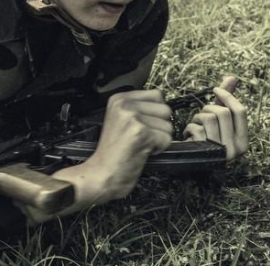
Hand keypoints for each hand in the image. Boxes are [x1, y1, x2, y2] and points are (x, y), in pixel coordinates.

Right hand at [44, 89, 171, 215]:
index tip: (141, 127)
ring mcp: (132, 117)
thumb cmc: (113, 153)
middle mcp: (125, 104)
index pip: (157, 95)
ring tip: (140, 145)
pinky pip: (167, 139)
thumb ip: (138, 109)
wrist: (101, 174)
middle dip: (159, 127)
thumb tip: (163, 106)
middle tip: (141, 138)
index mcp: (119, 99)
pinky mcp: (141, 132)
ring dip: (159, 139)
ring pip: (168, 125)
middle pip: (165, 109)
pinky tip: (141, 152)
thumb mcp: (120, 120)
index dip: (155, 114)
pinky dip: (159, 149)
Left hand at [184, 76, 248, 159]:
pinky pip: (196, 128)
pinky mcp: (203, 153)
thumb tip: (232, 78)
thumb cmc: (206, 139)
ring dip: (197, 117)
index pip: (240, 111)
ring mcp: (219, 152)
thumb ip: (226, 101)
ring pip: (209, 118)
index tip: (216, 90)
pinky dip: (189, 127)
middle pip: (223, 113)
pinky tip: (189, 135)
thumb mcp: (219, 121)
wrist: (190, 162)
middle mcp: (234, 149)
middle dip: (208, 108)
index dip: (228, 96)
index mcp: (243, 142)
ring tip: (195, 124)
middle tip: (201, 115)